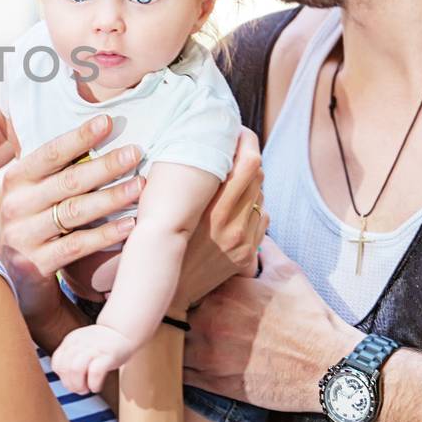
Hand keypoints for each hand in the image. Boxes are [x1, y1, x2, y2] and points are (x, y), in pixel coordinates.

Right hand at [0, 114, 144, 329]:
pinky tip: (130, 225)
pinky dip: (106, 234)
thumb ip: (53, 170)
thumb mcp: (31, 195)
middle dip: (104, 165)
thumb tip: (95, 130)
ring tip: (140, 186)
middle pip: (67, 181)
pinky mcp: (36, 264)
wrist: (12, 280)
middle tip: (135, 152)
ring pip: (74, 212)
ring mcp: (23, 236)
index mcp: (15, 180)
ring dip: (111, 197)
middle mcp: (15, 205)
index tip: (107, 122)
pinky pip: (77, 245)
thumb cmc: (33, 225)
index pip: (49, 153)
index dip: (78, 137)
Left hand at [52, 323, 137, 395]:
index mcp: (71, 341)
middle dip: (70, 385)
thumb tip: (66, 382)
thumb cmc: (101, 344)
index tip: (71, 382)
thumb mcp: (81, 345)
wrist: (122, 331)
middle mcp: (80, 344)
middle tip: (80, 389)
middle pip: (65, 368)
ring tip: (87, 389)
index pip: (56, 363)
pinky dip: (93, 384)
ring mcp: (94, 349)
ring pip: (76, 369)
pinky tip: (96, 387)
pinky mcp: (108, 355)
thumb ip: (71, 358)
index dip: (62, 377)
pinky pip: (95, 372)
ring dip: (79, 385)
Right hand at [172, 129, 267, 311]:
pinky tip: (235, 208)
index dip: (248, 142)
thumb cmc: (159, 241)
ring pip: (261, 196)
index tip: (238, 132)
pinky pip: (262, 218)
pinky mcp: (247, 254)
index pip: (248, 165)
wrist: (168, 290)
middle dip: (248, 157)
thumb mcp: (168, 209)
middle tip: (234, 148)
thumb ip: (190, 183)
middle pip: (258, 176)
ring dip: (250, 184)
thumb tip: (200, 150)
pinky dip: (253, 207)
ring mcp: (244, 241)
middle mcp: (233, 225)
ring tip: (230, 181)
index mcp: (212, 210)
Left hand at [184, 238, 362, 410]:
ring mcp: (208, 353)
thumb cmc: (310, 320)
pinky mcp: (212, 382)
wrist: (329, 368)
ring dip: (171, 338)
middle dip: (170, 309)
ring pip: (170, 341)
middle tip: (169, 309)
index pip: (184, 278)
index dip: (180, 281)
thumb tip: (254, 233)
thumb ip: (264, 250)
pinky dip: (177, 365)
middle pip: (171, 310)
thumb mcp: (288, 274)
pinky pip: (179, 372)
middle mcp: (210, 319)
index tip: (178, 282)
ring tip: (173, 335)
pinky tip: (181, 360)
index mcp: (223, 290)